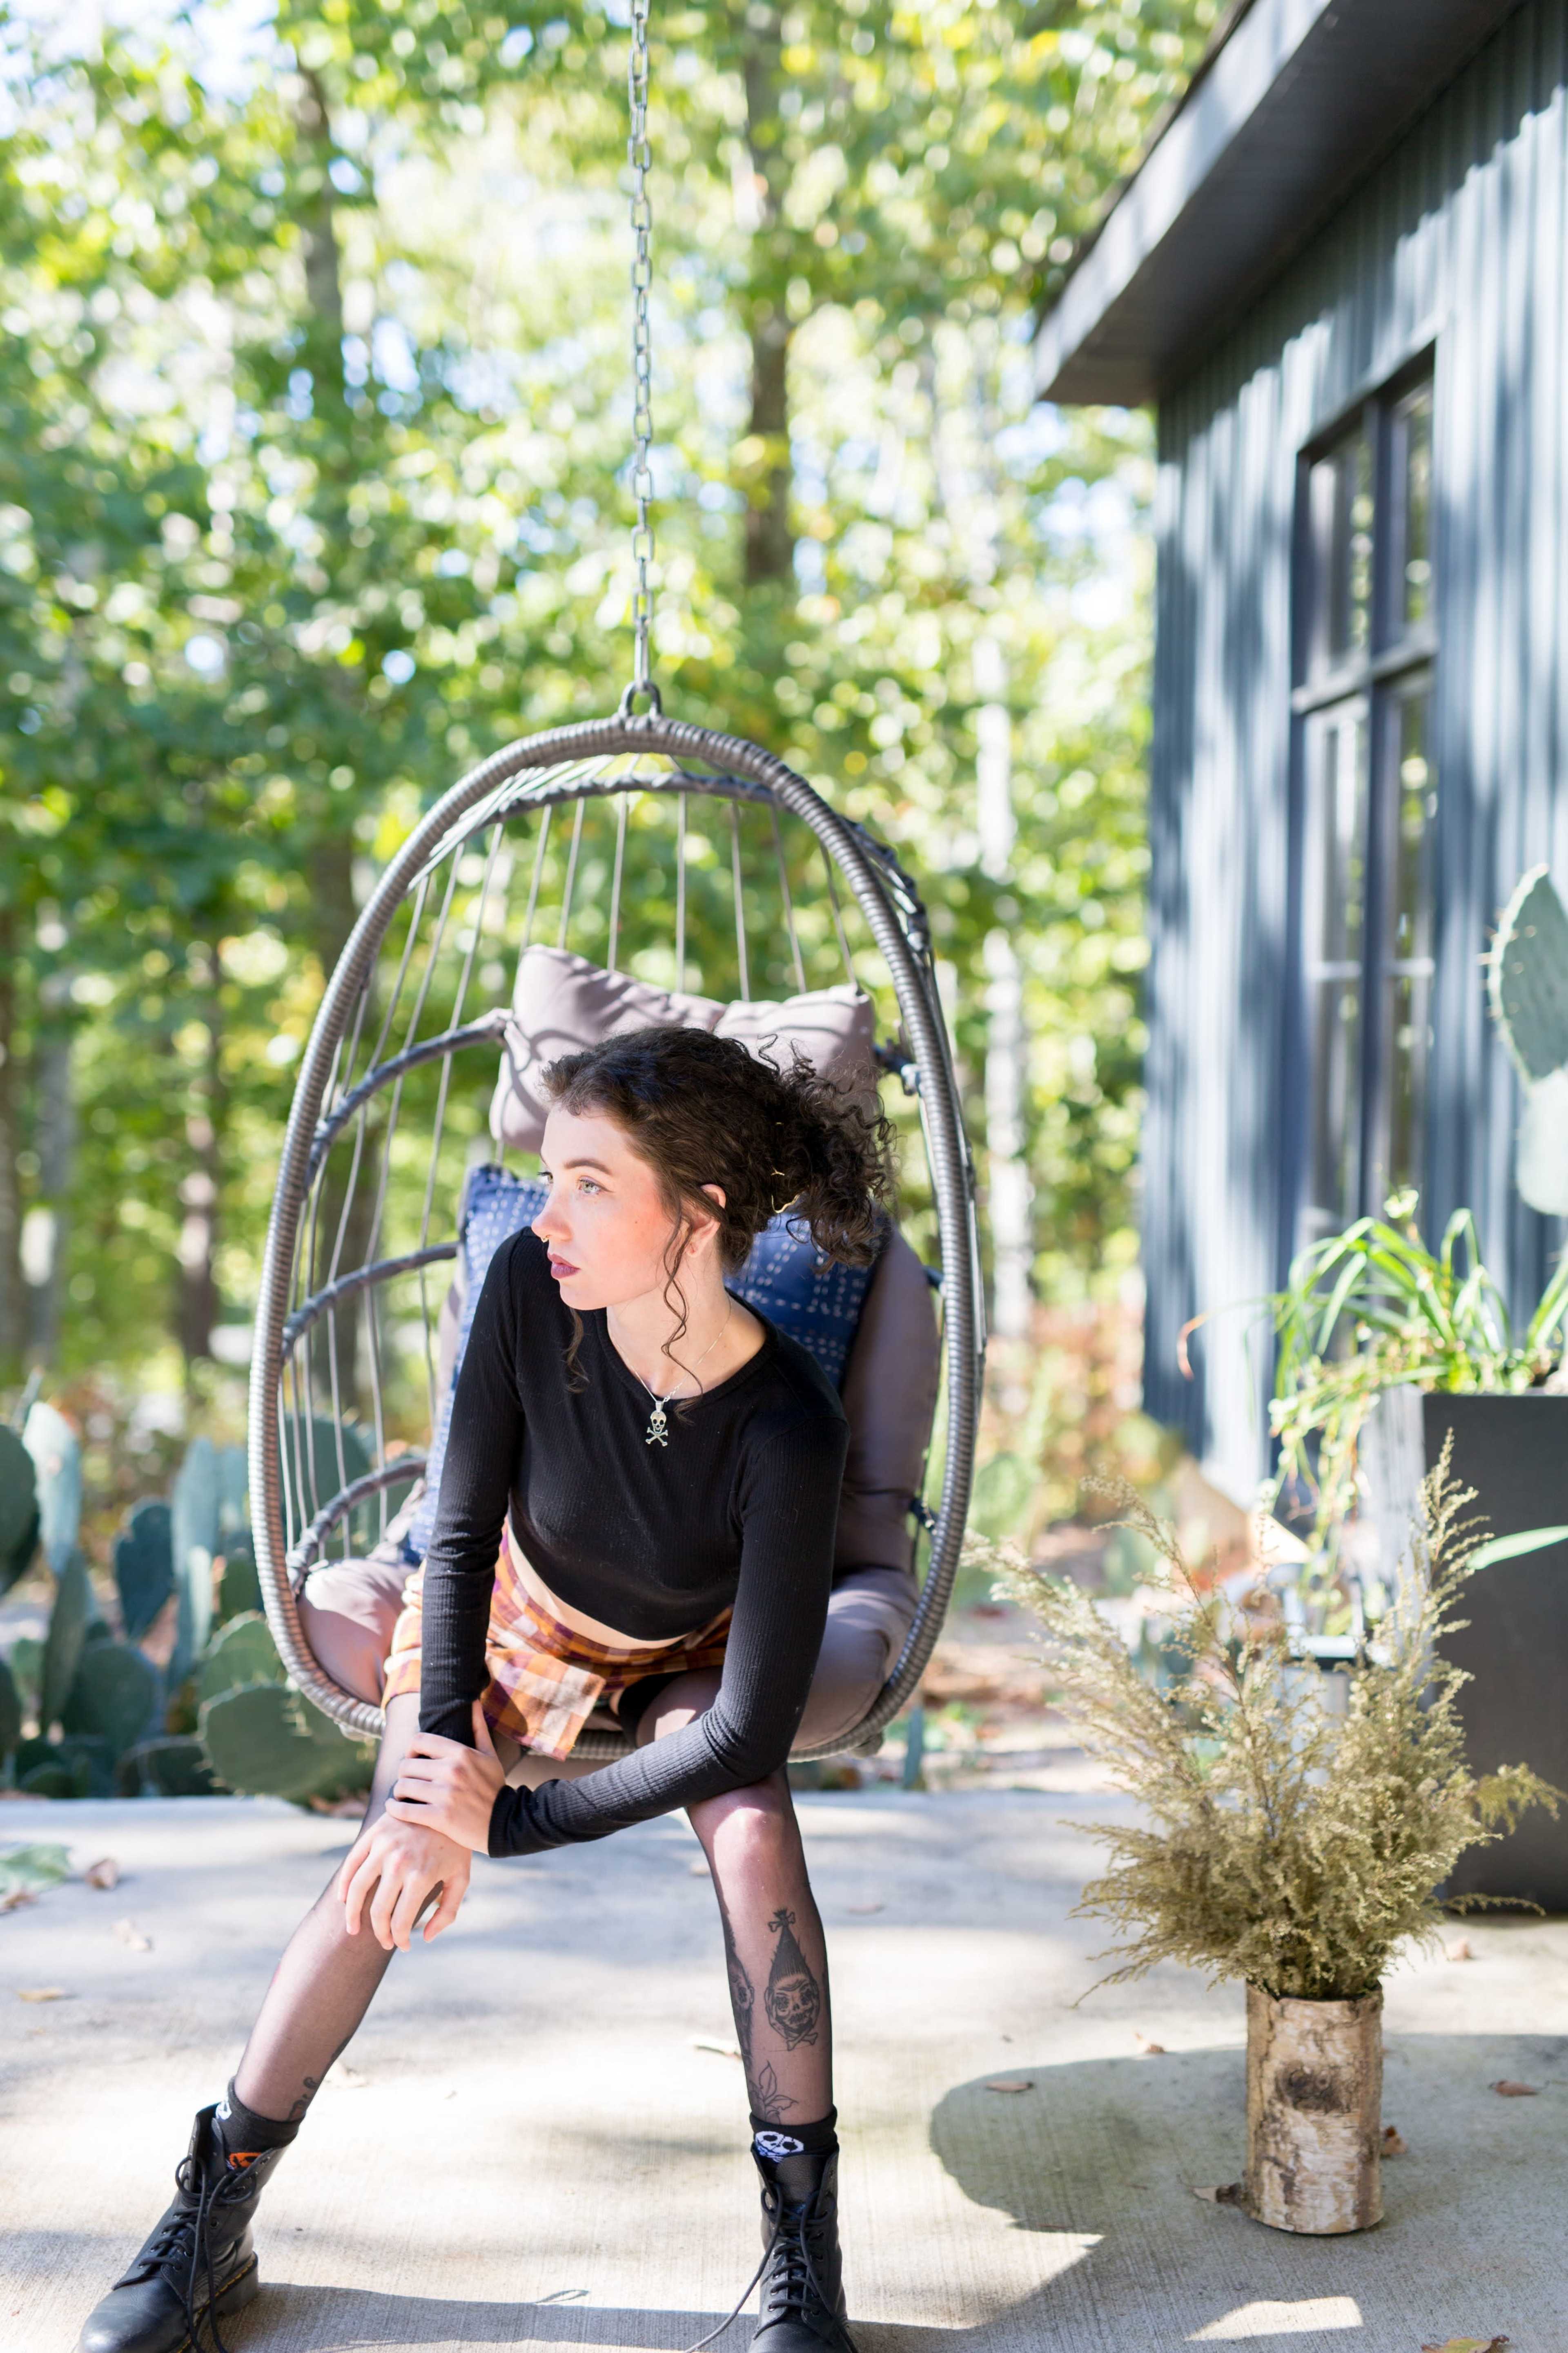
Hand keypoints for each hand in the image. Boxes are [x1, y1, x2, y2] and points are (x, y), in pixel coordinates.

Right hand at [337, 1816, 469, 1950]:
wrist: (447, 1803)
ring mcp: (383, 1847)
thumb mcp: (461, 1878)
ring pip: (357, 1889)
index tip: (403, 1946)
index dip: (400, 1940)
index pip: (400, 1922)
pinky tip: (344, 1899)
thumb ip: (448, 1912)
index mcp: (420, 1877)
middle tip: (384, 1942)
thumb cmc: (456, 1845)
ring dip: (352, 1914)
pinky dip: (344, 1883)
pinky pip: (351, 1863)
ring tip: (353, 1928)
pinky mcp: (374, 1834)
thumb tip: (426, 1938)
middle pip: (378, 1911)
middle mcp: (399, 1863)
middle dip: (379, 1933)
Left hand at [385, 1701, 504, 1853]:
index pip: (419, 1740)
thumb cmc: (495, 1788)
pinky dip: (394, 1809)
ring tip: (402, 1795)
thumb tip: (474, 1701)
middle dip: (403, 1773)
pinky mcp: (439, 1818)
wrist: (506, 1824)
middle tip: (407, 1780)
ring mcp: (445, 1795)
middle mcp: (451, 1771)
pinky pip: (404, 1810)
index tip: (412, 1758)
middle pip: (406, 1765)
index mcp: (461, 1753)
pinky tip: (393, 1808)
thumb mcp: (490, 1755)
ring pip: (402, 1786)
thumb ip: (478, 1727)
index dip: (410, 1748)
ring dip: (398, 1792)